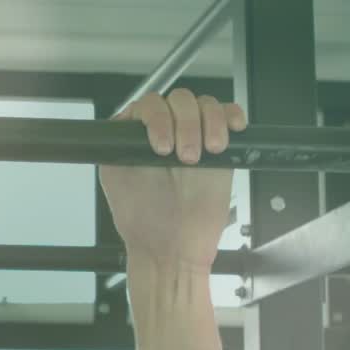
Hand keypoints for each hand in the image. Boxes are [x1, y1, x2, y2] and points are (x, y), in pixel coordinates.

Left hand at [99, 89, 246, 269]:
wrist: (173, 249)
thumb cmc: (144, 221)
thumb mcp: (116, 176)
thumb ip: (118, 144)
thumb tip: (126, 119)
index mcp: (137, 136)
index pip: (148, 104)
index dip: (158, 118)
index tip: (161, 146)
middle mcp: (165, 131)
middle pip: (180, 100)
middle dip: (185, 124)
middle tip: (186, 158)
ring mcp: (194, 137)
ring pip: (205, 105)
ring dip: (209, 123)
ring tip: (207, 153)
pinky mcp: (220, 149)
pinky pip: (229, 116)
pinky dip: (232, 116)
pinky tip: (232, 130)